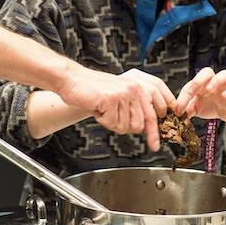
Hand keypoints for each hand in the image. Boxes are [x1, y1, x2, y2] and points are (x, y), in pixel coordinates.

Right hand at [57, 65, 175, 151]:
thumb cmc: (91, 89)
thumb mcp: (118, 96)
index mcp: (138, 87)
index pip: (152, 115)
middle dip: (123, 126)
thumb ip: (132, 109)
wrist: (71, 79)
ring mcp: (123, 94)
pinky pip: (112, 123)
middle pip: (139, 125)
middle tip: (109, 117)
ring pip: (124, 126)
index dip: (154, 134)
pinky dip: (102, 119)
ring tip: (101, 108)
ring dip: (110, 122)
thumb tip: (143, 129)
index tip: (154, 145)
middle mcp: (134, 89)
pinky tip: (96, 107)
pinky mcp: (111, 99)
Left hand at [175, 67, 225, 121]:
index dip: (182, 98)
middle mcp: (212, 82)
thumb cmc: (209, 106)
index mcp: (200, 85)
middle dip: (198, 80)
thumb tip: (178, 112)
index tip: (178, 110)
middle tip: (193, 92)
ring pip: (225, 74)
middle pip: (207, 71)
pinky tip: (225, 98)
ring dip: (216, 82)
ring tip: (210, 91)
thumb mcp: (196, 109)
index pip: (189, 86)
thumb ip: (187, 109)